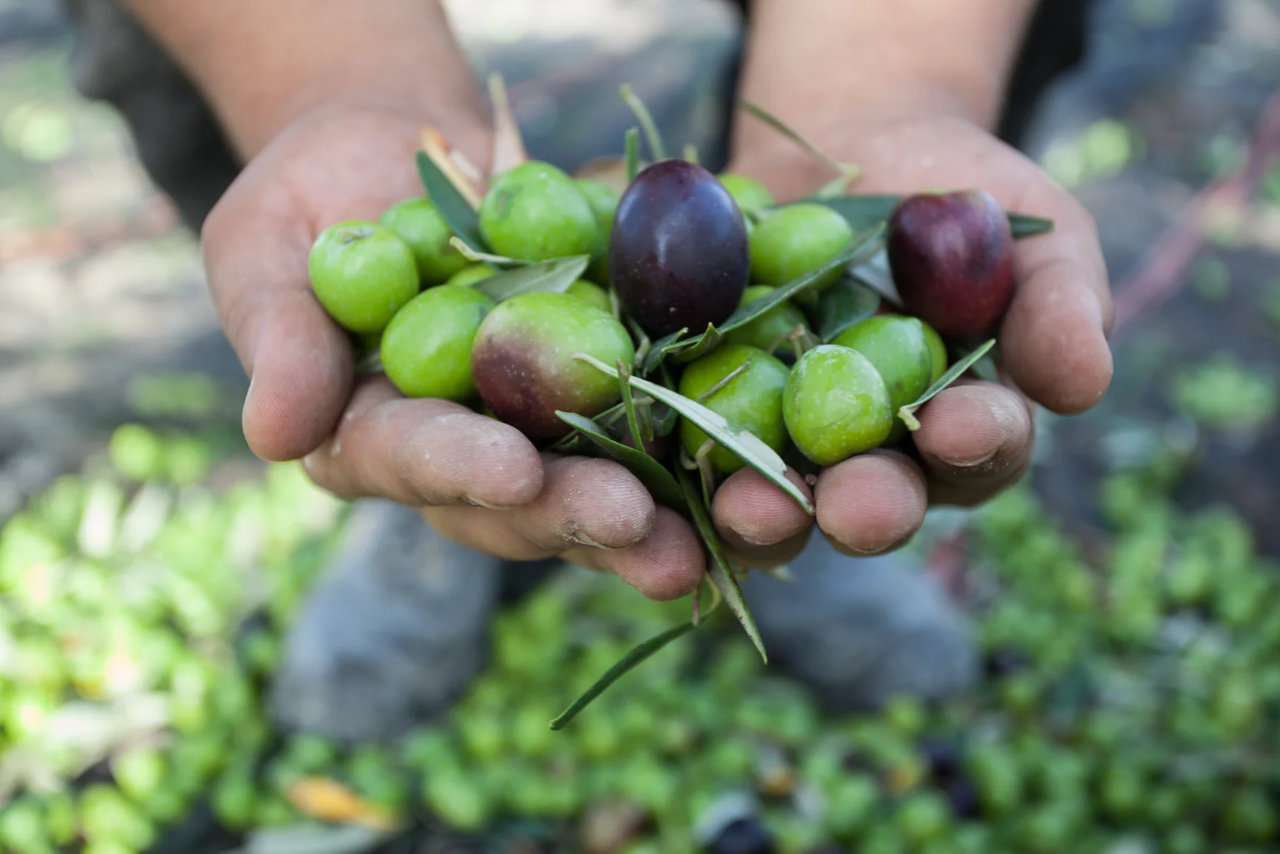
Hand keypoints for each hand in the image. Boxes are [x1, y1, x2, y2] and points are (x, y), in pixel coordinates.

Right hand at [201, 103, 705, 600]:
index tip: (511, 469)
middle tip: (640, 529)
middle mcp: (462, 459)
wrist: (402, 149)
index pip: (411, 461)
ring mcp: (539, 434)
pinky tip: (761, 480)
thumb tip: (275, 436)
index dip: (460, 468)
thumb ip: (282, 337)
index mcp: (371, 439)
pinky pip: (660, 431)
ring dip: (659, 519)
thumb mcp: (270, 248)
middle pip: (520, 503)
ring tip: (713, 543)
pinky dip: (709, 453)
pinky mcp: (606, 396)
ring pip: (600, 489)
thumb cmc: (316, 194)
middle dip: (579, 514)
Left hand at [712, 107, 1112, 564]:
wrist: (848, 146)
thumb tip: (1081, 382)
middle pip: (872, 503)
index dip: (973, 445)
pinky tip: (651, 459)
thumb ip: (1058, 301)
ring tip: (744, 505)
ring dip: (762, 510)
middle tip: (848, 505)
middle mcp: (871, 458)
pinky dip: (669, 452)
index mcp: (959, 432)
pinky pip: (683, 440)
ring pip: (775, 497)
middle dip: (862, 507)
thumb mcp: (1031, 228)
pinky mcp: (702, 409)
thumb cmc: (959, 195)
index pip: (978, 453)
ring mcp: (782, 441)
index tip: (959, 425)